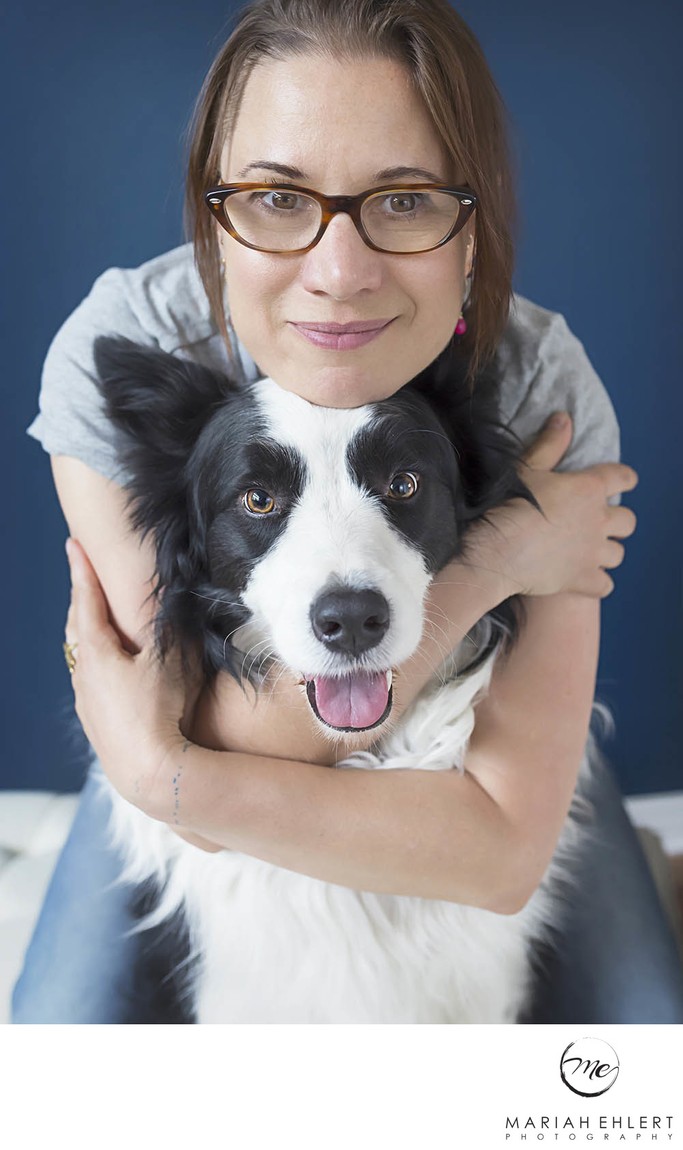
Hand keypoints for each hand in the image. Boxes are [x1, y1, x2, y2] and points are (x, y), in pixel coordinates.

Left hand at [64, 537, 197, 810]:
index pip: (86, 600)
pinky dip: (93, 661)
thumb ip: (173, 623)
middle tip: (83, 577)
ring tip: (93, 621)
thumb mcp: (173, 659)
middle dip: (80, 599)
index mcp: (97, 652)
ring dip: (85, 633)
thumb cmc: (161, 711)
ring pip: (79, 657)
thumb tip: (176, 594)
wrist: (150, 772)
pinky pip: (87, 680)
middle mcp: (83, 675)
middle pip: (76, 628)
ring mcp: (86, 703)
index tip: (73, 544)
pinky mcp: (95, 725)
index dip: (82, 570)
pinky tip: (106, 671)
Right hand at [459, 413, 637, 598]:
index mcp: (588, 489)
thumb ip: (549, 445)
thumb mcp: (526, 469)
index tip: (625, 480)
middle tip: (599, 522)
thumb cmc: (507, 506)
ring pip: (618, 554)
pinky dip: (597, 582)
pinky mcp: (583, 580)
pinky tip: (583, 578)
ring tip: (590, 551)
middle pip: (627, 521)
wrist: (495, 551)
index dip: (625, 478)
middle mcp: (598, 520)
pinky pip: (605, 584)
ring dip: (607, 552)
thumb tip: (564, 417)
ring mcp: (593, 553)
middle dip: (617, 521)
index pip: (622, 477)